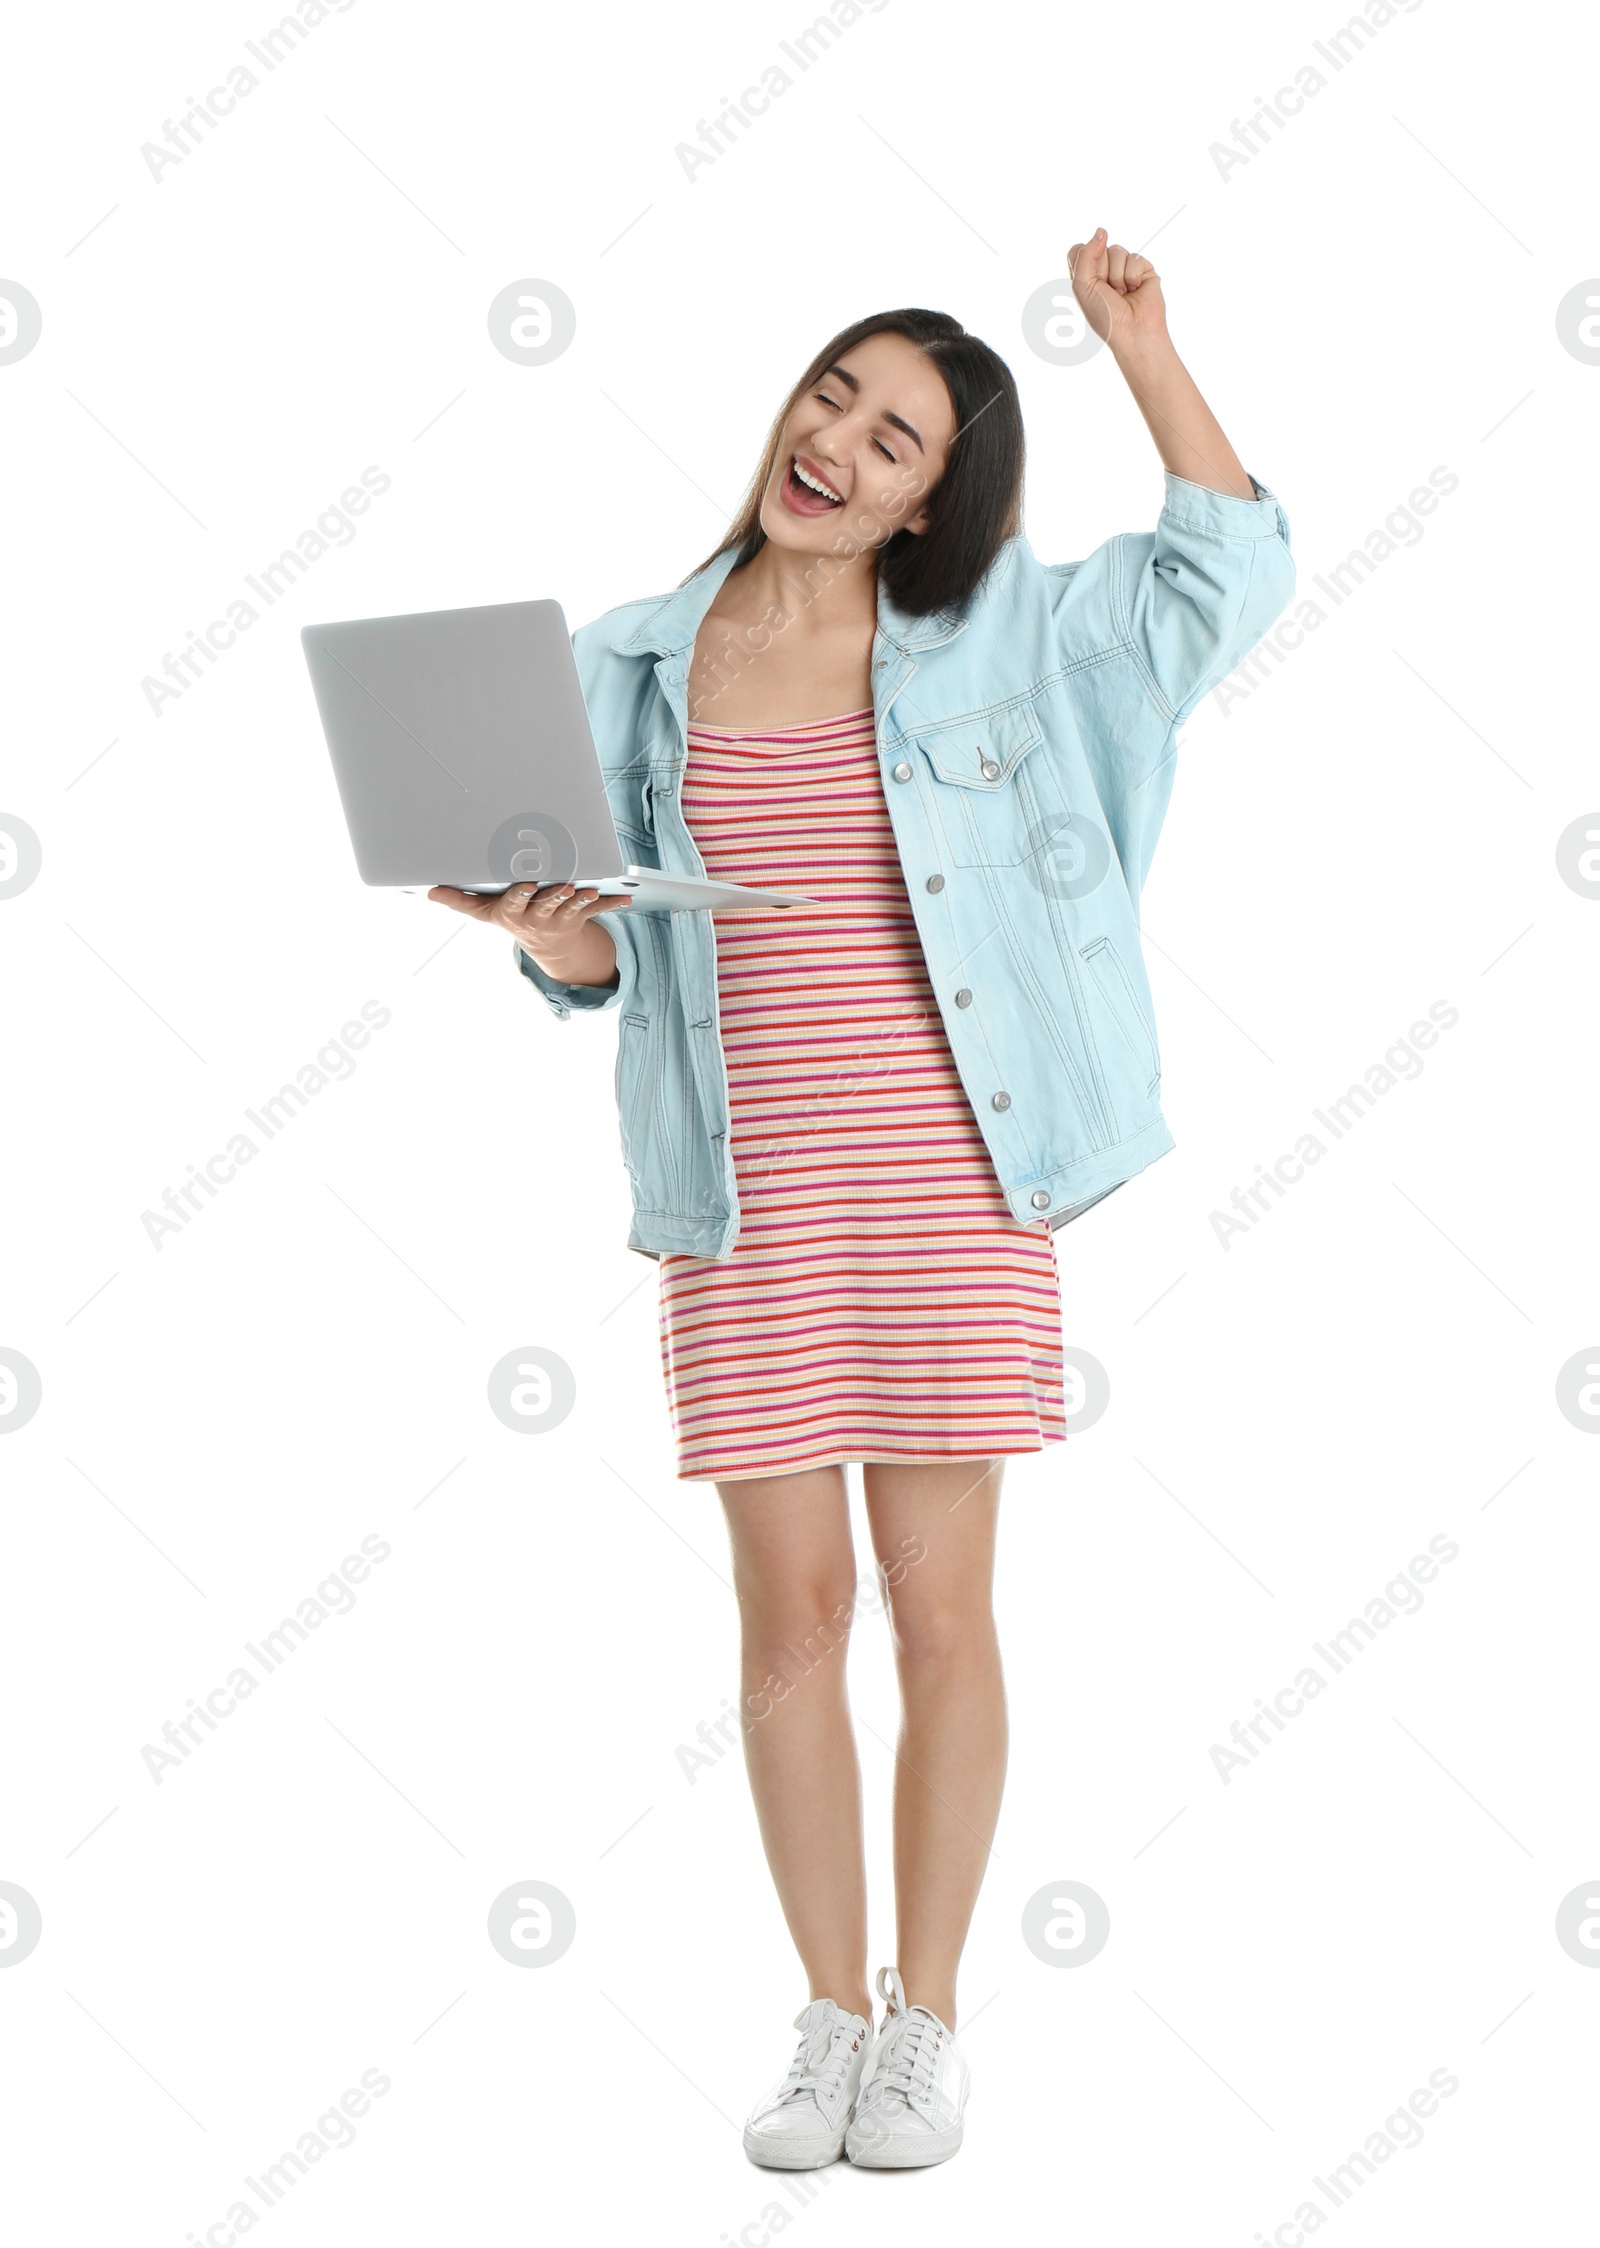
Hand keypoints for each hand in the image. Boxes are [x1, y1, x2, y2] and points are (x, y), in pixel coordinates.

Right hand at [428, 879, 627, 977]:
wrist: (546, 946)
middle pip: (546, 905)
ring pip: (572, 908)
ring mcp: (560, 919)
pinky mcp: (580, 917)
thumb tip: (430, 892)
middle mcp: (538, 918)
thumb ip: (460, 900)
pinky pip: (598, 910)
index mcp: (515, 913)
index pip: (516, 903)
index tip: (526, 884)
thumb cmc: (512, 918)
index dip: (521, 895)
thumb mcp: (484, 913)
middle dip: (555, 895)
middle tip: (564, 886)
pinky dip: (612, 903)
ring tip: (589, 891)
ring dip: (582, 900)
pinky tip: (626, 898)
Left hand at [1067, 227, 1167, 352]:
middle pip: (1099, 247)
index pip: (1078, 250)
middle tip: (1108, 291)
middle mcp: (1104, 271)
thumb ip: (1084, 255)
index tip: (1091, 280)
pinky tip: (1135, 291)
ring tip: (1123, 293)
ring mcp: (1124, 269)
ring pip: (1117, 250)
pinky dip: (1133, 276)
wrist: (1133, 332)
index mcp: (1086, 276)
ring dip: (1117, 275)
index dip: (1084, 259)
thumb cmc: (1106, 316)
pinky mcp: (1143, 269)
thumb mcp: (1082, 286)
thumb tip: (1101, 231)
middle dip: (1102, 269)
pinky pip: (1135, 257)